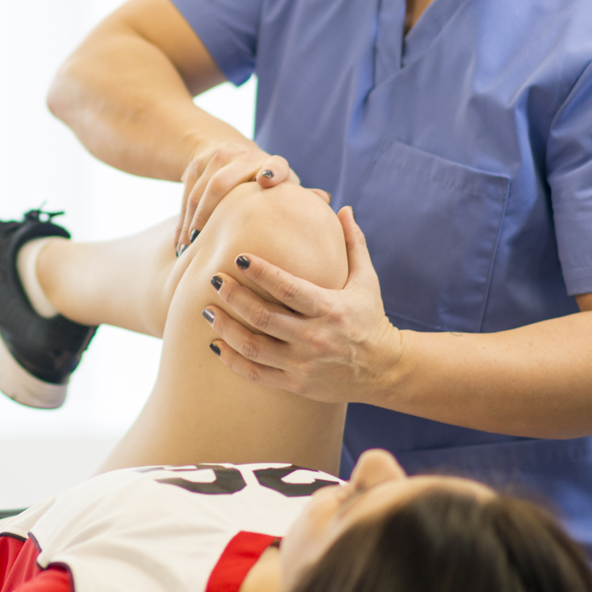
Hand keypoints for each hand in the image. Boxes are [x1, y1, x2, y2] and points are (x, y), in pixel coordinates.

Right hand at [178, 140, 315, 253]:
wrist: (227, 151)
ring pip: (199, 192)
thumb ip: (302, 198)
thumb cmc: (267, 183)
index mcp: (272, 165)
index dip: (273, 171)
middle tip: (204, 242)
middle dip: (211, 212)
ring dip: (193, 222)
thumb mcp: (284, 189)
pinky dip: (182, 223)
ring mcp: (216, 158)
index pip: (276, 165)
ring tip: (190, 250)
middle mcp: (243, 157)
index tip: (266, 180)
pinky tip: (181, 247)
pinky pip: (185, 196)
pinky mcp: (195, 164)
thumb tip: (327, 201)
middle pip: (222, 182)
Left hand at [203, 206, 401, 400]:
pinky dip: (232, 360)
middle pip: (263, 317)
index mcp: (330, 309)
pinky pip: (256, 373)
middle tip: (214, 279)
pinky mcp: (296, 383)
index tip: (238, 257)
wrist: (385, 370)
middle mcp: (315, 338)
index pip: (289, 289)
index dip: (261, 272)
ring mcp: (303, 364)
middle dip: (234, 297)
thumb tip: (343, 208)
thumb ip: (353, 244)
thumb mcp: (367, 281)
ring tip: (207, 309)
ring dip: (226, 328)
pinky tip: (215, 344)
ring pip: (254, 347)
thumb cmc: (370, 318)